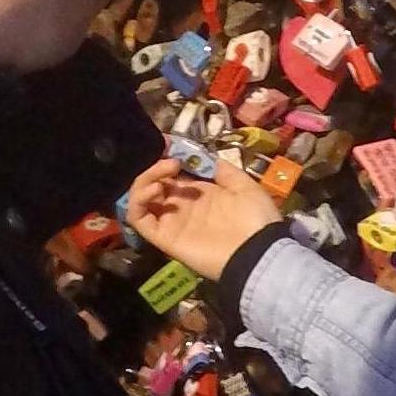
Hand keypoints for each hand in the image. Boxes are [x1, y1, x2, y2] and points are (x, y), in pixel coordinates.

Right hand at [124, 153, 282, 285]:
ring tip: (164, 172)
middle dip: (156, 167)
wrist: (257, 250)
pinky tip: (156, 188)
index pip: (174, 175)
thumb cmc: (255, 218)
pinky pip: (138, 219)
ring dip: (145, 180)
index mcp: (201, 194)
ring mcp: (171, 222)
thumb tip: (202, 156)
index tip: (169, 145)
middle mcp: (182, 207)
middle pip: (155, 184)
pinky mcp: (164, 237)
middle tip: (171, 161)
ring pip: (141, 200)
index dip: (168, 159)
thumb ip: (222, 170)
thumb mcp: (244, 185)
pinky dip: (138, 200)